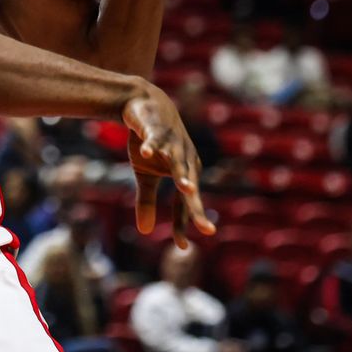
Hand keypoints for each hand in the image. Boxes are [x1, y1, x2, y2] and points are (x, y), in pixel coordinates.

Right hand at [121, 82, 214, 247]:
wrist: (145, 104)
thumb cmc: (149, 142)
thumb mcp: (145, 174)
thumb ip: (147, 201)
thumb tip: (145, 232)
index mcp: (183, 173)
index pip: (184, 204)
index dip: (183, 224)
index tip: (181, 247)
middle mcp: (183, 159)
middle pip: (190, 187)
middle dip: (196, 206)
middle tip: (206, 228)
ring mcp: (172, 144)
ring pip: (178, 162)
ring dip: (182, 174)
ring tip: (187, 189)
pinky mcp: (156, 130)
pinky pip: (154, 140)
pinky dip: (152, 146)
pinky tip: (148, 153)